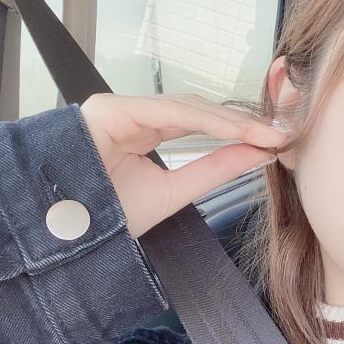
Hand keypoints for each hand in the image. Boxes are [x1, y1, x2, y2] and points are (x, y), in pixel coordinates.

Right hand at [80, 93, 284, 238]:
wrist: (65, 237)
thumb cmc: (108, 217)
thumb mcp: (174, 192)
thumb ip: (213, 169)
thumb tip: (257, 151)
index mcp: (143, 132)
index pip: (198, 123)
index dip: (238, 131)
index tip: (276, 142)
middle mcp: (132, 116)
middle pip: (197, 110)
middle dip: (240, 122)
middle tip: (278, 135)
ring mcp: (119, 108)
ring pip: (186, 106)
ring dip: (229, 121)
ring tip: (264, 135)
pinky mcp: (109, 108)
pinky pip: (167, 110)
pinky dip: (205, 120)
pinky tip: (236, 131)